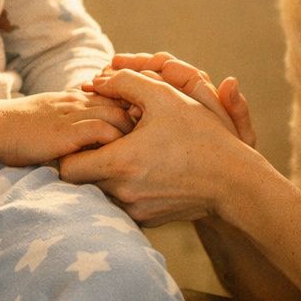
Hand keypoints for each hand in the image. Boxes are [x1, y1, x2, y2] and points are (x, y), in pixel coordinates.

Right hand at [0, 91, 133, 166]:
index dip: (132, 108)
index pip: (116, 94)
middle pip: (124, 101)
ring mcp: (74, 114)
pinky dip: (116, 143)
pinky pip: (102, 131)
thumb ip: (68, 121)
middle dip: (141, 119)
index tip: (144, 126)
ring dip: (133, 133)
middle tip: (153, 140)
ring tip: (143, 152)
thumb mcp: (48, 116)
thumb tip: (85, 138)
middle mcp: (79, 101)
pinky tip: (122, 157)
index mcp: (76, 97)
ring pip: (118, 115)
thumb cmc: (17, 128)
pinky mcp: (68, 131)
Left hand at [60, 68, 262, 225]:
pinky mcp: (149, 221)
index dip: (71, 149)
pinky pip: (123, 204)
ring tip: (125, 153)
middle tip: (102, 142)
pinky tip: (144, 169)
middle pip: (81, 182)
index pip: (66, 168)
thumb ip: (125, 82)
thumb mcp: (164, 96)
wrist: (234, 180)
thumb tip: (95, 80)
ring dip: (106, 175)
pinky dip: (126, 188)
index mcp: (120, 164)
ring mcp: (135, 212)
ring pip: (101, 193)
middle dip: (86, 161)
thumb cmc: (200, 135)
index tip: (86, 135)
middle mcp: (122, 194)